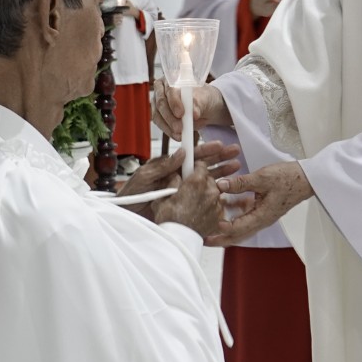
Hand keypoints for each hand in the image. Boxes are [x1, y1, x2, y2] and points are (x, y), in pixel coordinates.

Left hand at [119, 144, 244, 220]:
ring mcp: (183, 191)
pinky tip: (228, 191)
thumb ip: (163, 165)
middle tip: (235, 152)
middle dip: (219, 158)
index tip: (219, 145)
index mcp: (170, 167)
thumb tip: (183, 152)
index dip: (205, 150)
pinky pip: (202, 199)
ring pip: (206, 181)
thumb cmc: (131, 195)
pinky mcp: (185, 205)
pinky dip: (215, 195)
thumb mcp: (145, 176)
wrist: (125, 217)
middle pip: (203, 166)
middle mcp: (179, 177)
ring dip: (222, 173)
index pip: (191, 156)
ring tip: (236, 167)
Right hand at [152, 166, 224, 237]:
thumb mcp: (163, 196)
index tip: (191, 170)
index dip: (195, 167)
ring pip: (214, 192)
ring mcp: (217, 204)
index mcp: (196, 182)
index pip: (201, 165)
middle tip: (191, 189)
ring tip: (195, 202)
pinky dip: (210, 207)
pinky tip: (200, 212)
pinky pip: (217, 206)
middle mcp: (210, 191)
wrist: (178, 240)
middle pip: (209, 178)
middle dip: (201, 181)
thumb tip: (175, 176)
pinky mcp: (220, 216)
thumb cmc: (170, 220)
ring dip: (207, 194)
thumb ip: (172, 182)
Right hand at [153, 81, 229, 133]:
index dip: (174, 102)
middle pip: (161, 103)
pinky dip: (168, 131)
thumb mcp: (206, 99)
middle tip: (180, 128)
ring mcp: (158, 102)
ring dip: (168, 126)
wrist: (205, 107)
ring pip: (158, 115)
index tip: (181, 114)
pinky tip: (177, 136)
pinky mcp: (158, 115)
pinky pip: (160, 124)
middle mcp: (162, 89)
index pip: (170, 89)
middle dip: (170, 118)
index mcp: (172, 78)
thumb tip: (194, 114)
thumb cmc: (204, 98)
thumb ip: (199, 104)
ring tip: (180, 134)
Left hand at [213, 161, 313, 245]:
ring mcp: (261, 217)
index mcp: (262, 216)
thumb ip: (240, 182)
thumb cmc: (289, 179)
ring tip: (209, 228)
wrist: (306, 179)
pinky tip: (223, 207)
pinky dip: (233, 215)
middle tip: (204, 240)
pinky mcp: (261, 210)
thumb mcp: (263, 178)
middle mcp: (261, 220)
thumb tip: (220, 185)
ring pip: (240, 228)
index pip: (239, 228)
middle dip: (220, 239)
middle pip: (238, 235)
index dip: (223, 228)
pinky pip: (245, 217)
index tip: (210, 225)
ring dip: (225, 229)